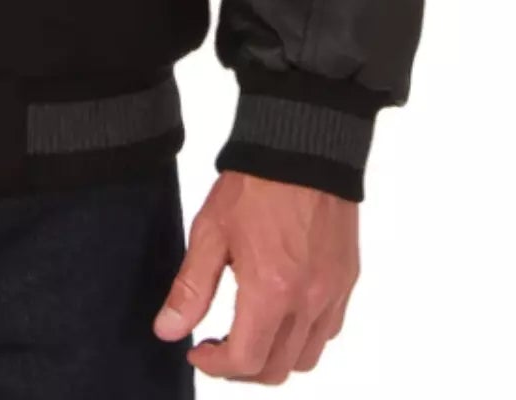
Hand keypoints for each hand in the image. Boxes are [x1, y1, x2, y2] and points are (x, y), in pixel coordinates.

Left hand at [153, 171, 357, 383]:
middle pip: (277, 369)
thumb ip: (190, 288)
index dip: (215, 366)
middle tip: (217, 347)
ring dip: (274, 358)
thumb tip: (168, 331)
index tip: (197, 353)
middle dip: (242, 369)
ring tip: (248, 334)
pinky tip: (280, 315)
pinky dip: (302, 338)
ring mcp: (334, 293)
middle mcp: (309, 302)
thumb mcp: (210, 231)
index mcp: (272, 291)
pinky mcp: (347, 279)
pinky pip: (328, 331)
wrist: (302, 147)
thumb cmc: (255, 185)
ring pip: (307, 357)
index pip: (246, 359)